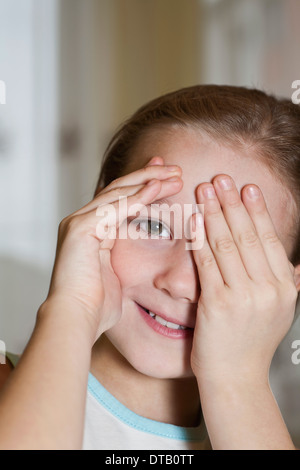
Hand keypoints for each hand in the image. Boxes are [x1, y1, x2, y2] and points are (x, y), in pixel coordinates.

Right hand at [46, 158, 181, 339]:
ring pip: (117, 193)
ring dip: (148, 182)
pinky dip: (137, 197)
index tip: (165, 177)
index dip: (143, 186)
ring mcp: (78, 223)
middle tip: (174, 167)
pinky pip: (114, 207)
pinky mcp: (80, 228)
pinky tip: (158, 188)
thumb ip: (122, 257)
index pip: (120, 200)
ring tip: (174, 173)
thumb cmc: (96, 306)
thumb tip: (139, 259)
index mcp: (92, 231)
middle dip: (148, 176)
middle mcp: (83, 222)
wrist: (75, 320)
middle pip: (119, 190)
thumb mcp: (116, 275)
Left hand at [191, 174, 297, 385]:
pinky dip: (200, 239)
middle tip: (222, 179)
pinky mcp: (218, 305)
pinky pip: (208, 264)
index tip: (247, 189)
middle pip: (249, 236)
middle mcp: (269, 290)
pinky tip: (195, 220)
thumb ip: (288, 285)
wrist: (235, 378)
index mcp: (285, 288)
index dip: (257, 211)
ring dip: (215, 214)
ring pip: (228, 245)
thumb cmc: (250, 343)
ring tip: (206, 190)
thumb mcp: (278, 313)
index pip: (270, 240)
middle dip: (233, 204)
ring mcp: (245, 297)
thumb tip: (295, 264)